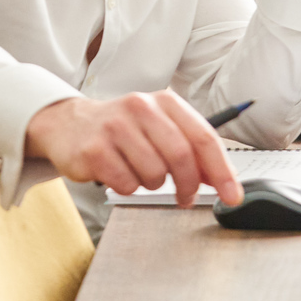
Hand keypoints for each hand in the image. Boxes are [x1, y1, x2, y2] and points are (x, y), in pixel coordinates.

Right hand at [24, 91, 241, 206]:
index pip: (204, 137)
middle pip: (182, 158)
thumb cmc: (122, 130)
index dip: (222, 171)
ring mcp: (115, 127)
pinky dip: (127, 187)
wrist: (68, 124)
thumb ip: (191, 150)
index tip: (232, 196)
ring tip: (137, 171)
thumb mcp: (159, 129)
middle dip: (187, 186)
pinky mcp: (94, 149)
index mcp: (164, 101)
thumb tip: (220, 180)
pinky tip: (117, 173)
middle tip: (184, 198)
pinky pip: (127, 184)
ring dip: (151, 183)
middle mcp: (140, 107)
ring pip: (154, 175)